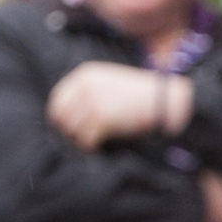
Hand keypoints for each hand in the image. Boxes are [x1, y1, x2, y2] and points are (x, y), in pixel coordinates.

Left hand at [48, 62, 187, 149]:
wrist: (163, 100)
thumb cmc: (140, 94)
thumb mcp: (110, 82)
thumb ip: (89, 91)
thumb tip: (72, 113)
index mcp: (85, 75)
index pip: (57, 98)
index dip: (60, 115)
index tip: (68, 126)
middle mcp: (85, 87)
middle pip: (60, 115)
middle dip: (69, 129)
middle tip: (81, 137)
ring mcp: (92, 103)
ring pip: (71, 129)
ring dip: (80, 139)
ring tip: (93, 141)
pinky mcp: (101, 120)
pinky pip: (85, 140)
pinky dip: (90, 146)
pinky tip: (99, 146)